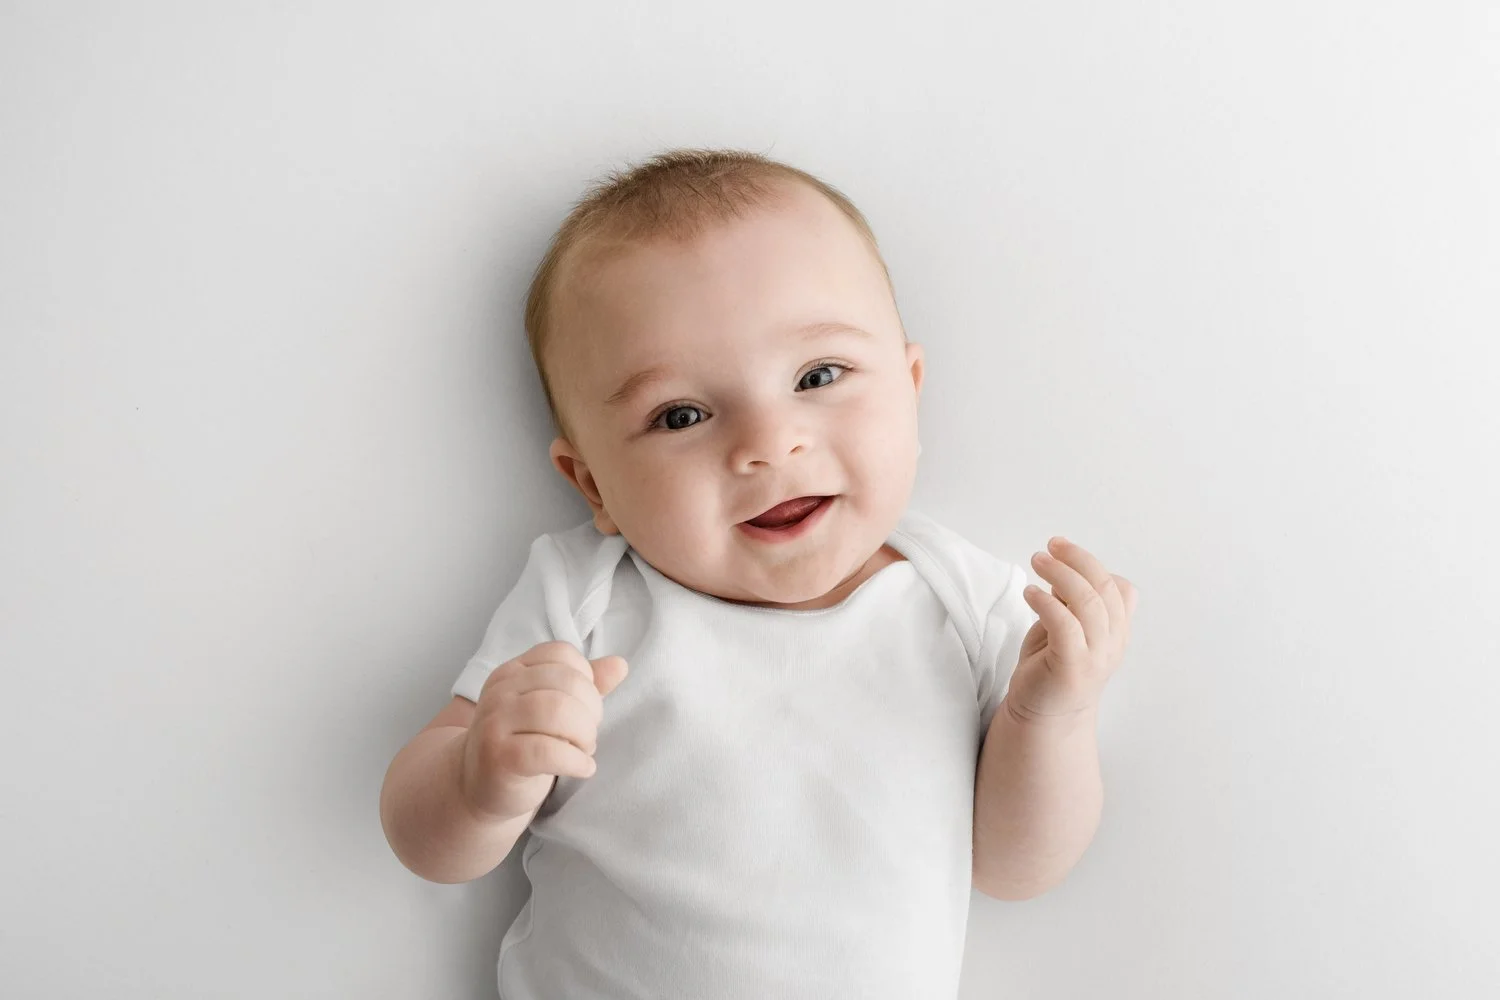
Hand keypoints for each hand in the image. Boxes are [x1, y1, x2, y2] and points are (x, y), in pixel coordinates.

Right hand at [459, 640, 628, 821]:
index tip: (584, 707)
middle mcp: (500, 690)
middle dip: (591, 711)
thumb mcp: (550, 709)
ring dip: (585, 734)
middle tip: (588, 735)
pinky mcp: (498, 757)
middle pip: (566, 683)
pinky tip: (583, 768)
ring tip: (584, 750)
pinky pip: (548, 751)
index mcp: (513, 671)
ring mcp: (495, 722)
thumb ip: (584, 686)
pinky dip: (576, 760)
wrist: (476, 787)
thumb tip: (620, 665)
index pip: (561, 654)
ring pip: (557, 711)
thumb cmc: (521, 743)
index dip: (586, 679)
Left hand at [1007, 536, 1137, 722]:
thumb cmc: (1052, 667)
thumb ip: (1072, 602)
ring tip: (1037, 561)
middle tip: (1050, 547)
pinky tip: (1029, 593)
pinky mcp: (1072, 666)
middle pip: (1105, 588)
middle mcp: (1113, 643)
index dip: (1092, 564)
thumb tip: (1065, 567)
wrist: (1043, 716)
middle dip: (1077, 560)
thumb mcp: (1067, 627)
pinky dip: (1046, 602)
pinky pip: (1065, 624)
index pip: (1119, 588)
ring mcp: (1096, 656)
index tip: (1062, 549)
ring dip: (1060, 574)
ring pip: (1088, 602)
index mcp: (1117, 632)